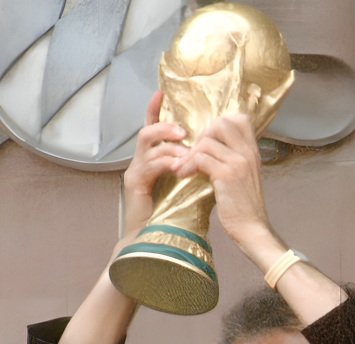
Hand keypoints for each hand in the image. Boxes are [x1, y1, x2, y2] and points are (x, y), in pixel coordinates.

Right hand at [122, 91, 187, 237]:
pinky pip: (148, 165)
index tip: (162, 93)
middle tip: (183, 130)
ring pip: (147, 145)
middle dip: (166, 127)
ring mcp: (135, 171)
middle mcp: (141, 161)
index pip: (153, 128)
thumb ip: (198, 164)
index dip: (155, 110)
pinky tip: (179, 166)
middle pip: (147, 131)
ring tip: (186, 149)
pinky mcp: (134, 183)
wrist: (157, 238)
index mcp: (154, 158)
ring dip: (169, 145)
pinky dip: (166, 162)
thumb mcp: (191, 182)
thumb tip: (220, 150)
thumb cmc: (176, 213)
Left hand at [171, 115, 281, 265]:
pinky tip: (183, 175)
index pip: (239, 119)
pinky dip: (187, 165)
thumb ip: (232, 159)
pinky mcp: (227, 175)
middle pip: (221, 123)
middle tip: (194, 154)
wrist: (251, 228)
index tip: (207, 142)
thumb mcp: (243, 176)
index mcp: (252, 150)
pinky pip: (200, 158)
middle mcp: (248, 152)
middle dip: (202, 135)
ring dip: (189, 154)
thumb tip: (210, 147)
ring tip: (182, 168)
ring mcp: (238, 162)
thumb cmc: (243, 206)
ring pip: (206, 142)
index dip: (218, 125)